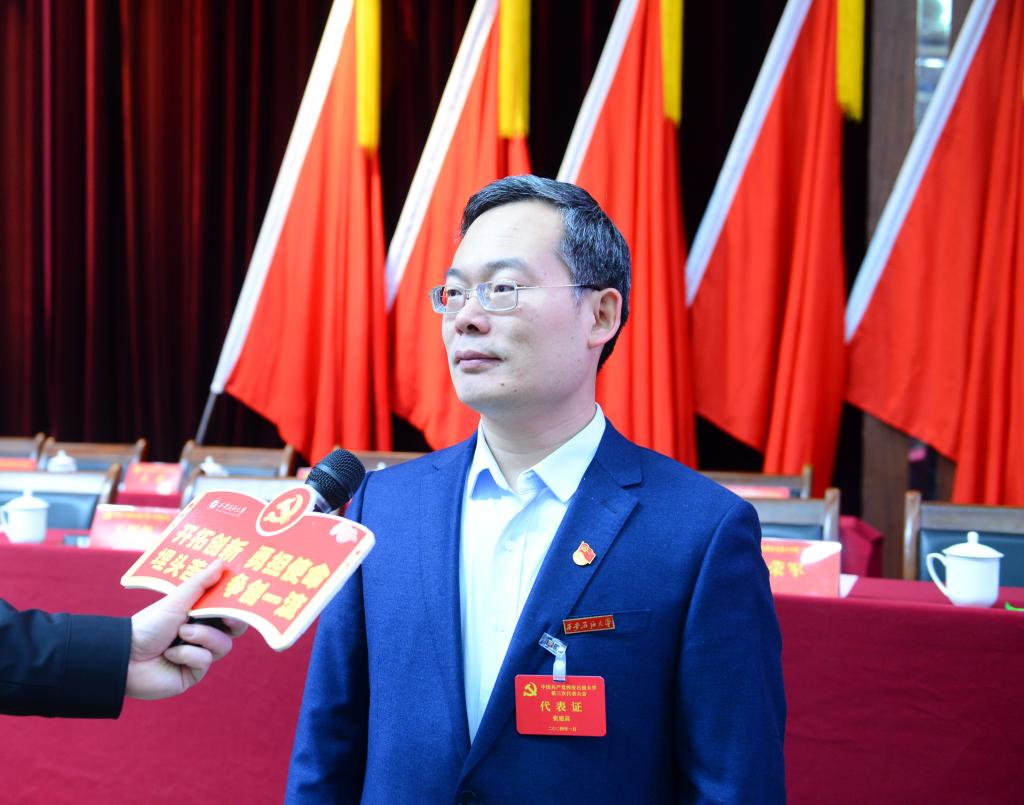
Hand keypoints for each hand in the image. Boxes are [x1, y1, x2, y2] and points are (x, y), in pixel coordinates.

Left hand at [126, 559, 246, 699]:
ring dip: (202, 637)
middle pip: (235, 629)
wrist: (125, 656)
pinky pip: (205, 661)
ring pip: (223, 645)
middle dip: (234, 623)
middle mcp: (203, 634)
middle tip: (228, 617)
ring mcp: (200, 654)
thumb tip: (222, 562)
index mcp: (200, 614)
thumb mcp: (177, 600)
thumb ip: (201, 583)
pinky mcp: (194, 674)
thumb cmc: (149, 625)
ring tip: (181, 634)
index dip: (238, 605)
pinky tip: (170, 655)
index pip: (229, 609)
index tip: (242, 597)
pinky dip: (187, 655)